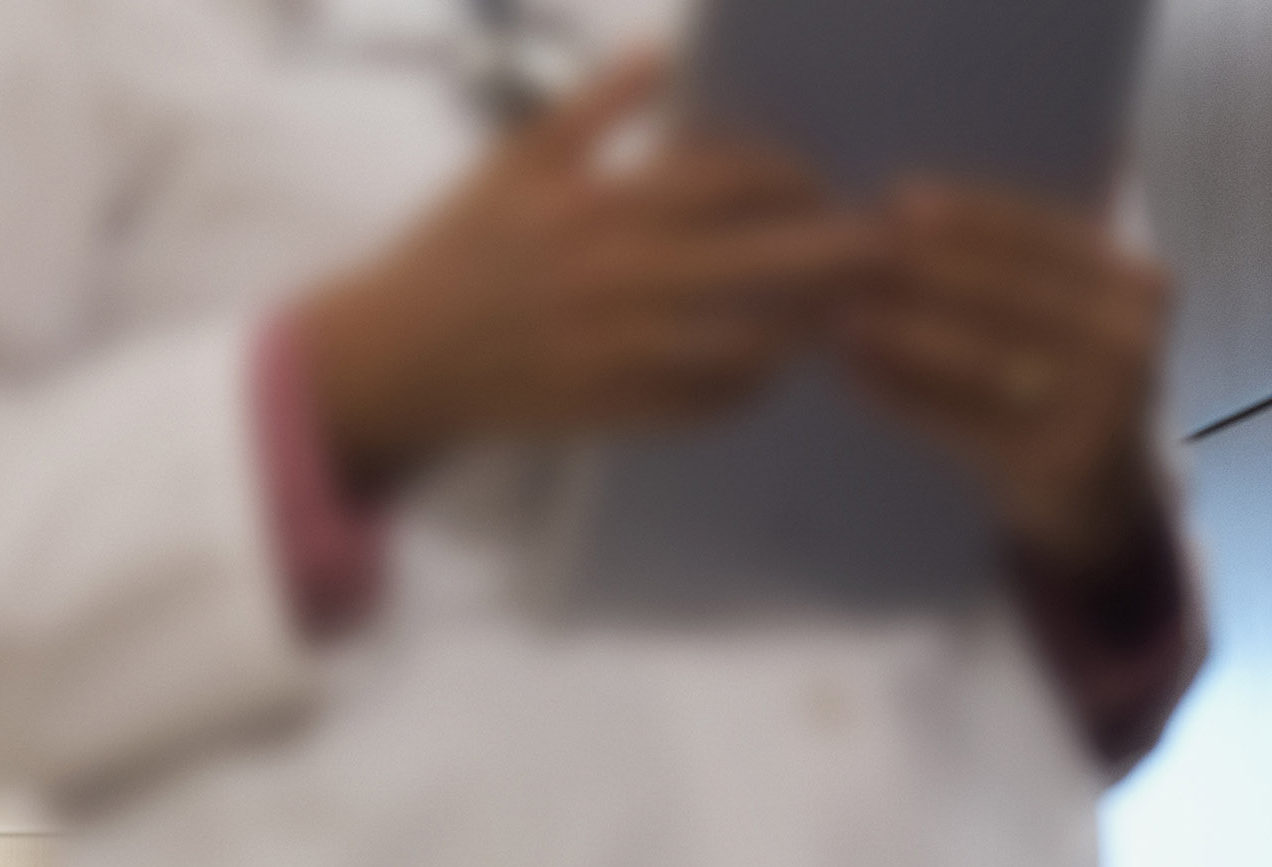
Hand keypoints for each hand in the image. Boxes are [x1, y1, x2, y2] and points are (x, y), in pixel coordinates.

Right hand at [296, 52, 877, 490]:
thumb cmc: (453, 252)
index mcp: (603, 206)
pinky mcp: (605, 409)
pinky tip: (762, 372)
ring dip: (803, 327)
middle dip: (838, 251)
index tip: (817, 185)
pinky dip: (745, 390)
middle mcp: (620, 279)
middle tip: (880, 248)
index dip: (792, 178)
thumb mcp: (512, 162)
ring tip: (834, 313)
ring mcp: (616, 351)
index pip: (733, 179)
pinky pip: (700, 405)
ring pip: (746, 339)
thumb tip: (664, 51)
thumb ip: (594, 108)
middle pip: (765, 260)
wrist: (391, 359)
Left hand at [840, 180, 1172, 585]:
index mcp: (1134, 283)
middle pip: (1013, 292)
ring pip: (987, 358)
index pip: (1044, 235)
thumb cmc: (1055, 382)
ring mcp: (1104, 403)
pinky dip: (907, 397)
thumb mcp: (1049, 316)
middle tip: (853, 257)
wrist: (1096, 493)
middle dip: (927, 271)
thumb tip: (891, 213)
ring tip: (841, 319)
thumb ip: (995, 269)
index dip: (970, 215)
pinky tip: (854, 377)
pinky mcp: (1059, 461)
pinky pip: (966, 423)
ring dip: (907, 336)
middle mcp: (1131, 335)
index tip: (895, 199)